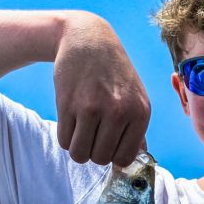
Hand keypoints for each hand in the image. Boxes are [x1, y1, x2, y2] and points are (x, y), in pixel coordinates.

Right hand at [54, 14, 150, 167]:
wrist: (87, 39)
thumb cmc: (114, 73)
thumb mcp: (135, 97)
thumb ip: (136, 131)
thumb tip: (127, 165)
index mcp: (140, 112)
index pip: (124, 158)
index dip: (113, 155)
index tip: (109, 141)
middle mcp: (118, 111)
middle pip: (100, 159)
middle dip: (94, 151)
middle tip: (93, 133)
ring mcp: (92, 107)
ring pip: (80, 154)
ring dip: (78, 147)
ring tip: (81, 130)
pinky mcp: (68, 104)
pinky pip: (64, 141)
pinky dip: (66, 136)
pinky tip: (71, 121)